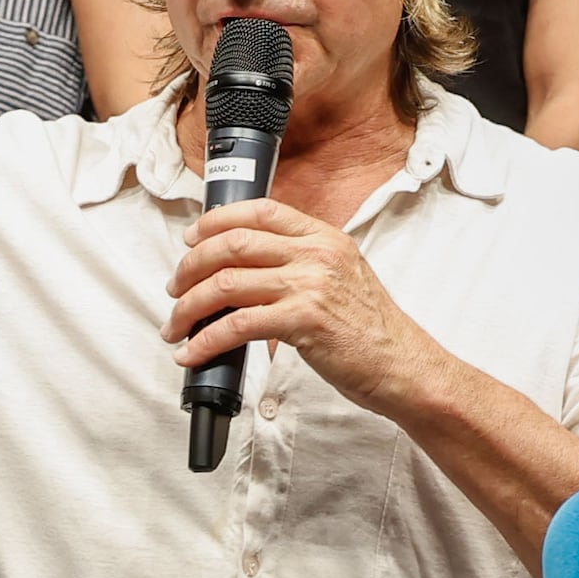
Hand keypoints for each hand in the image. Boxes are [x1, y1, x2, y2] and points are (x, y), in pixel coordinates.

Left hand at [164, 198, 438, 416]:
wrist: (403, 366)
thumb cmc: (371, 330)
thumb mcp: (342, 277)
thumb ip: (303, 264)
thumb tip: (247, 270)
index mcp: (324, 237)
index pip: (260, 211)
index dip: (216, 221)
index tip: (191, 240)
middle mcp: (316, 254)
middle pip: (232, 244)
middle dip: (190, 267)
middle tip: (175, 289)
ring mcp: (310, 285)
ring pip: (226, 283)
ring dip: (189, 307)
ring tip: (176, 325)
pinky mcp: (303, 321)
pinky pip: (236, 326)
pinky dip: (205, 341)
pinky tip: (192, 353)